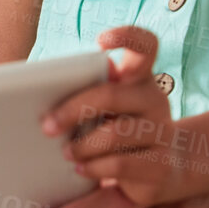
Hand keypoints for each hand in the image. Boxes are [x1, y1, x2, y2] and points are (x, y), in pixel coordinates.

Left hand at [44, 27, 179, 207]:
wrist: (162, 171)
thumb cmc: (117, 129)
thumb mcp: (105, 109)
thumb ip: (86, 94)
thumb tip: (46, 108)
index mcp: (139, 78)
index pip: (144, 46)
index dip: (126, 36)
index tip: (101, 41)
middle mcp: (154, 100)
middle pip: (111, 94)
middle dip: (72, 110)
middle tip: (47, 126)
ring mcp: (161, 132)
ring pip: (115, 133)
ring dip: (82, 145)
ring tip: (66, 153)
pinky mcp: (160, 165)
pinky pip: (120, 164)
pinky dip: (94, 167)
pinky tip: (81, 169)